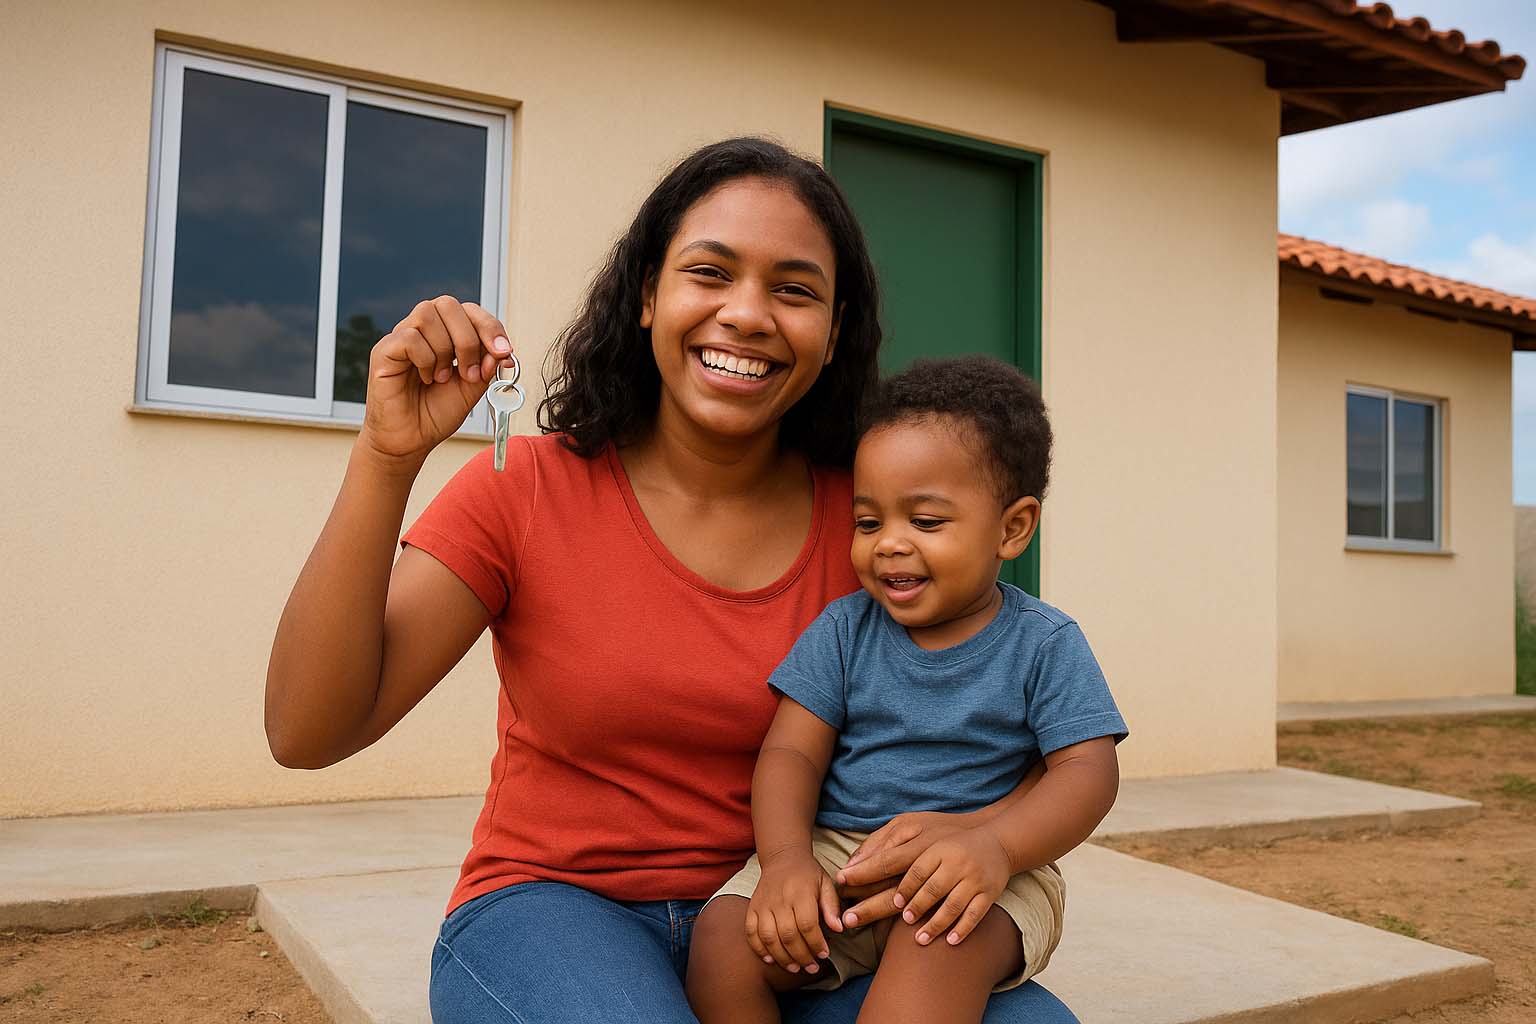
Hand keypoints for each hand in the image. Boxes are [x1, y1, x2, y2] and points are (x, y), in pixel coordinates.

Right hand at [358, 297, 513, 469]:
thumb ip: (487, 366)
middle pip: (448, 304)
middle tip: (471, 372)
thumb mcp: (472, 389)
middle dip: (469, 338)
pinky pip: (409, 337)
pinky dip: (425, 358)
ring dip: (444, 350)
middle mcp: (423, 330)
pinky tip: (426, 378)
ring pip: (427, 315)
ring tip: (443, 378)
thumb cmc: (435, 413)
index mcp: (446, 334)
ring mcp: (401, 337)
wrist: (410, 441)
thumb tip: (499, 351)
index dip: (490, 327)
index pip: (469, 311)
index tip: (504, 352)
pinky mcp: (384, 350)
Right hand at [746, 847, 843, 974]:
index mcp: (800, 892)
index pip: (807, 924)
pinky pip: (751, 932)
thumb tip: (838, 928)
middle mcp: (780, 899)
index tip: (824, 954)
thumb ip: (832, 906)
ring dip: (782, 957)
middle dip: (801, 956)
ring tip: (794, 968)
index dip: (816, 943)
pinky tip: (770, 959)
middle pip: (788, 935)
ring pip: (769, 937)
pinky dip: (758, 948)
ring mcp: (763, 904)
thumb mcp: (826, 884)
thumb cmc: (808, 874)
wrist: (783, 858)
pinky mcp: (752, 908)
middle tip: (812, 967)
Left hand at [891, 826, 1012, 946]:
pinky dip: (962, 929)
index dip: (905, 888)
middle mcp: (958, 863)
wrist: (998, 843)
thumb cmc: (956, 847)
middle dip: (917, 907)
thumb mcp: (935, 844)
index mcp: (940, 849)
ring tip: (920, 938)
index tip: (896, 903)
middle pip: (933, 889)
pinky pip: (975, 914)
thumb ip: (910, 856)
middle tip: (906, 920)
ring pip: (952, 906)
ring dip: (935, 924)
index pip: (918, 870)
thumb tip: (876, 870)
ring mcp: (975, 879)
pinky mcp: (990, 892)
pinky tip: (950, 941)